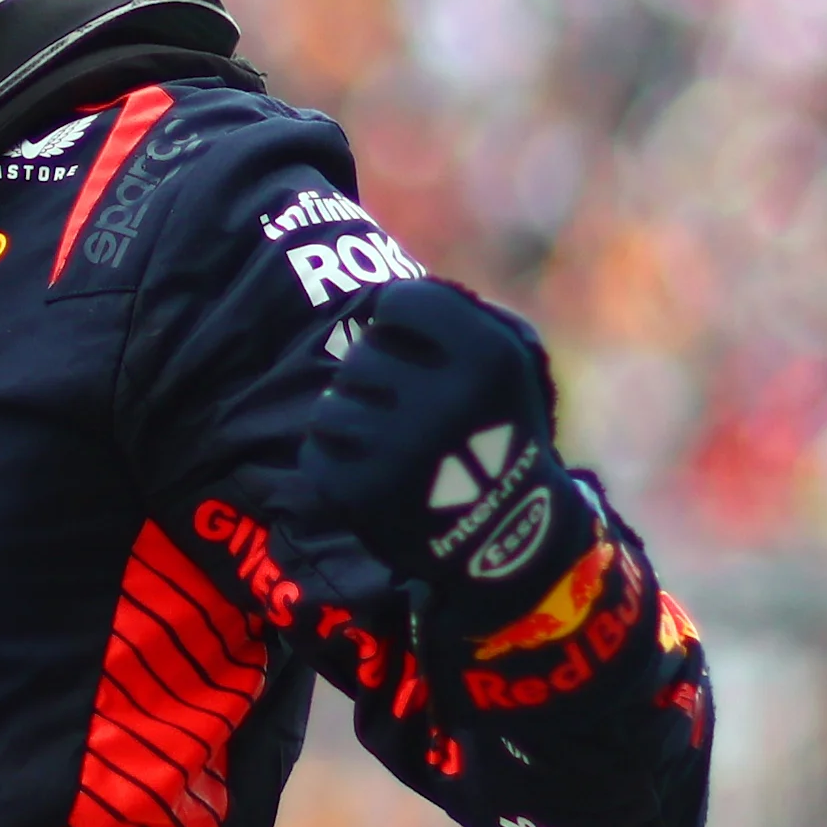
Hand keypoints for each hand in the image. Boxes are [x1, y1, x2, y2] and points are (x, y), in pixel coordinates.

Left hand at [298, 279, 601, 621]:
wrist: (509, 536)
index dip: (403, 321)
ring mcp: (400, 450)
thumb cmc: (500, 428)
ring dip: (354, 418)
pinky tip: (376, 474)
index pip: (401, 300)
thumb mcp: (510, 359)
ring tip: (391, 440)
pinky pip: (316, 452)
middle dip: (380, 375)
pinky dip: (337, 462)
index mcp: (486, 356)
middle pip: (364, 352)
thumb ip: (457, 310)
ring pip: (332, 403)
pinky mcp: (363, 494)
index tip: (419, 348)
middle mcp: (444, 400)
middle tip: (412, 406)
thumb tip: (383, 290)